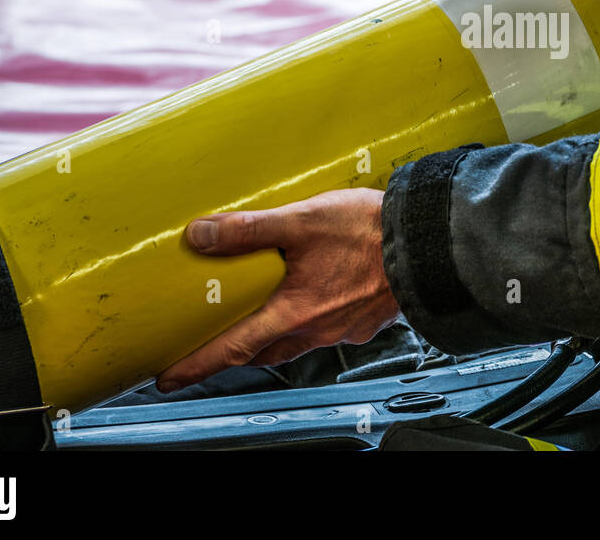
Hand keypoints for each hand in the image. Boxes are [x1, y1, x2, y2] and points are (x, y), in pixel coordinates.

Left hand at [156, 188, 399, 392]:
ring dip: (272, 338)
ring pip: (295, 343)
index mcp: (295, 312)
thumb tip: (202, 235)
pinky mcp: (365, 319)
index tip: (170, 378)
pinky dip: (309, 321)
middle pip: (263, 353)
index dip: (197, 365)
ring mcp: (344, 328)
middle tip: (211, 350)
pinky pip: (327, 329)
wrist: (429, 243)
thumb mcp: (303, 220)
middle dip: (234, 354)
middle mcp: (317, 329)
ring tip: (260, 322)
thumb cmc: (371, 233)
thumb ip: (249, 229)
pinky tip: (314, 299)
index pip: (233, 348)